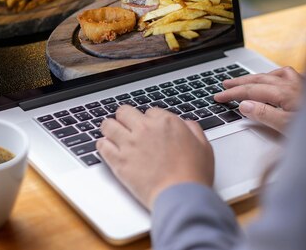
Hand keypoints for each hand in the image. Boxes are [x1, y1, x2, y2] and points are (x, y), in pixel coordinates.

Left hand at [97, 106, 213, 208]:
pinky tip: (106, 148)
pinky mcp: (119, 161)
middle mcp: (145, 128)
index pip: (149, 111)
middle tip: (126, 125)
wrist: (180, 195)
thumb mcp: (204, 146)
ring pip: (108, 125)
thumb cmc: (194, 174)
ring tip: (111, 134)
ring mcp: (130, 144)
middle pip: (124, 111)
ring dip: (110, 128)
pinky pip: (102, 146)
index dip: (149, 119)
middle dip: (125, 117)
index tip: (149, 127)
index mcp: (166, 122)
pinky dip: (103, 145)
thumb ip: (194, 130)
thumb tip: (187, 124)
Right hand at [214, 66, 303, 133]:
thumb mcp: (287, 126)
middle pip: (260, 79)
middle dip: (241, 81)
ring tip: (247, 80)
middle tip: (226, 84)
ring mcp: (303, 84)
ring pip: (274, 75)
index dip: (233, 94)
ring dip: (257, 77)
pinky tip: (278, 79)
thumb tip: (244, 105)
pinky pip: (289, 76)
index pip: (251, 91)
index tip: (220, 96)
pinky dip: (277, 76)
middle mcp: (293, 83)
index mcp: (285, 92)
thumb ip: (265, 115)